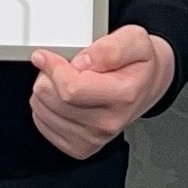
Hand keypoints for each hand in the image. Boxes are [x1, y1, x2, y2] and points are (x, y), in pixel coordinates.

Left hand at [28, 25, 175, 162]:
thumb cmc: (138, 64)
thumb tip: (83, 62)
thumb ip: (111, 48)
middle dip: (49, 76)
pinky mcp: (79, 147)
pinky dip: (46, 107)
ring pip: (42, 110)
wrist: (146, 86)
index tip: (45, 56)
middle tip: (65, 67)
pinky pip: (42, 123)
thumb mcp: (135, 40)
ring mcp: (93, 138)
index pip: (70, 89)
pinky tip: (64, 98)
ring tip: (68, 81)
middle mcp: (108, 122)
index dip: (52, 67)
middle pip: (51, 98)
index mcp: (123, 96)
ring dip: (47, 91)